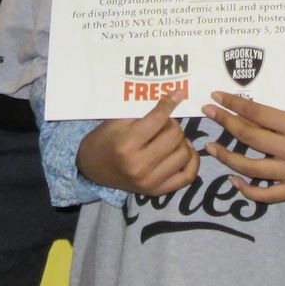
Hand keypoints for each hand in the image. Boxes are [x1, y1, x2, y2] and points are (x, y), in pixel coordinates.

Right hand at [76, 88, 198, 196]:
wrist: (93, 168)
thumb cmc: (105, 139)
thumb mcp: (118, 121)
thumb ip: (143, 111)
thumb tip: (174, 98)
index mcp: (127, 145)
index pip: (159, 119)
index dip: (170, 103)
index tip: (177, 94)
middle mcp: (139, 166)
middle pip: (174, 136)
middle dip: (173, 124)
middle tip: (165, 122)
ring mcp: (150, 181)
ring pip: (184, 153)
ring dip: (181, 141)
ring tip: (171, 137)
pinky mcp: (157, 191)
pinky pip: (188, 175)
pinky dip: (191, 161)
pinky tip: (183, 150)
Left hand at [201, 92, 284, 202]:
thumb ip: (279, 117)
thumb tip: (243, 113)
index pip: (256, 113)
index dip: (232, 104)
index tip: (216, 97)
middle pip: (248, 137)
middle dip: (224, 123)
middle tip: (208, 114)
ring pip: (250, 167)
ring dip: (226, 157)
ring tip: (212, 147)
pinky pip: (266, 195)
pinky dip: (247, 190)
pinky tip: (233, 179)